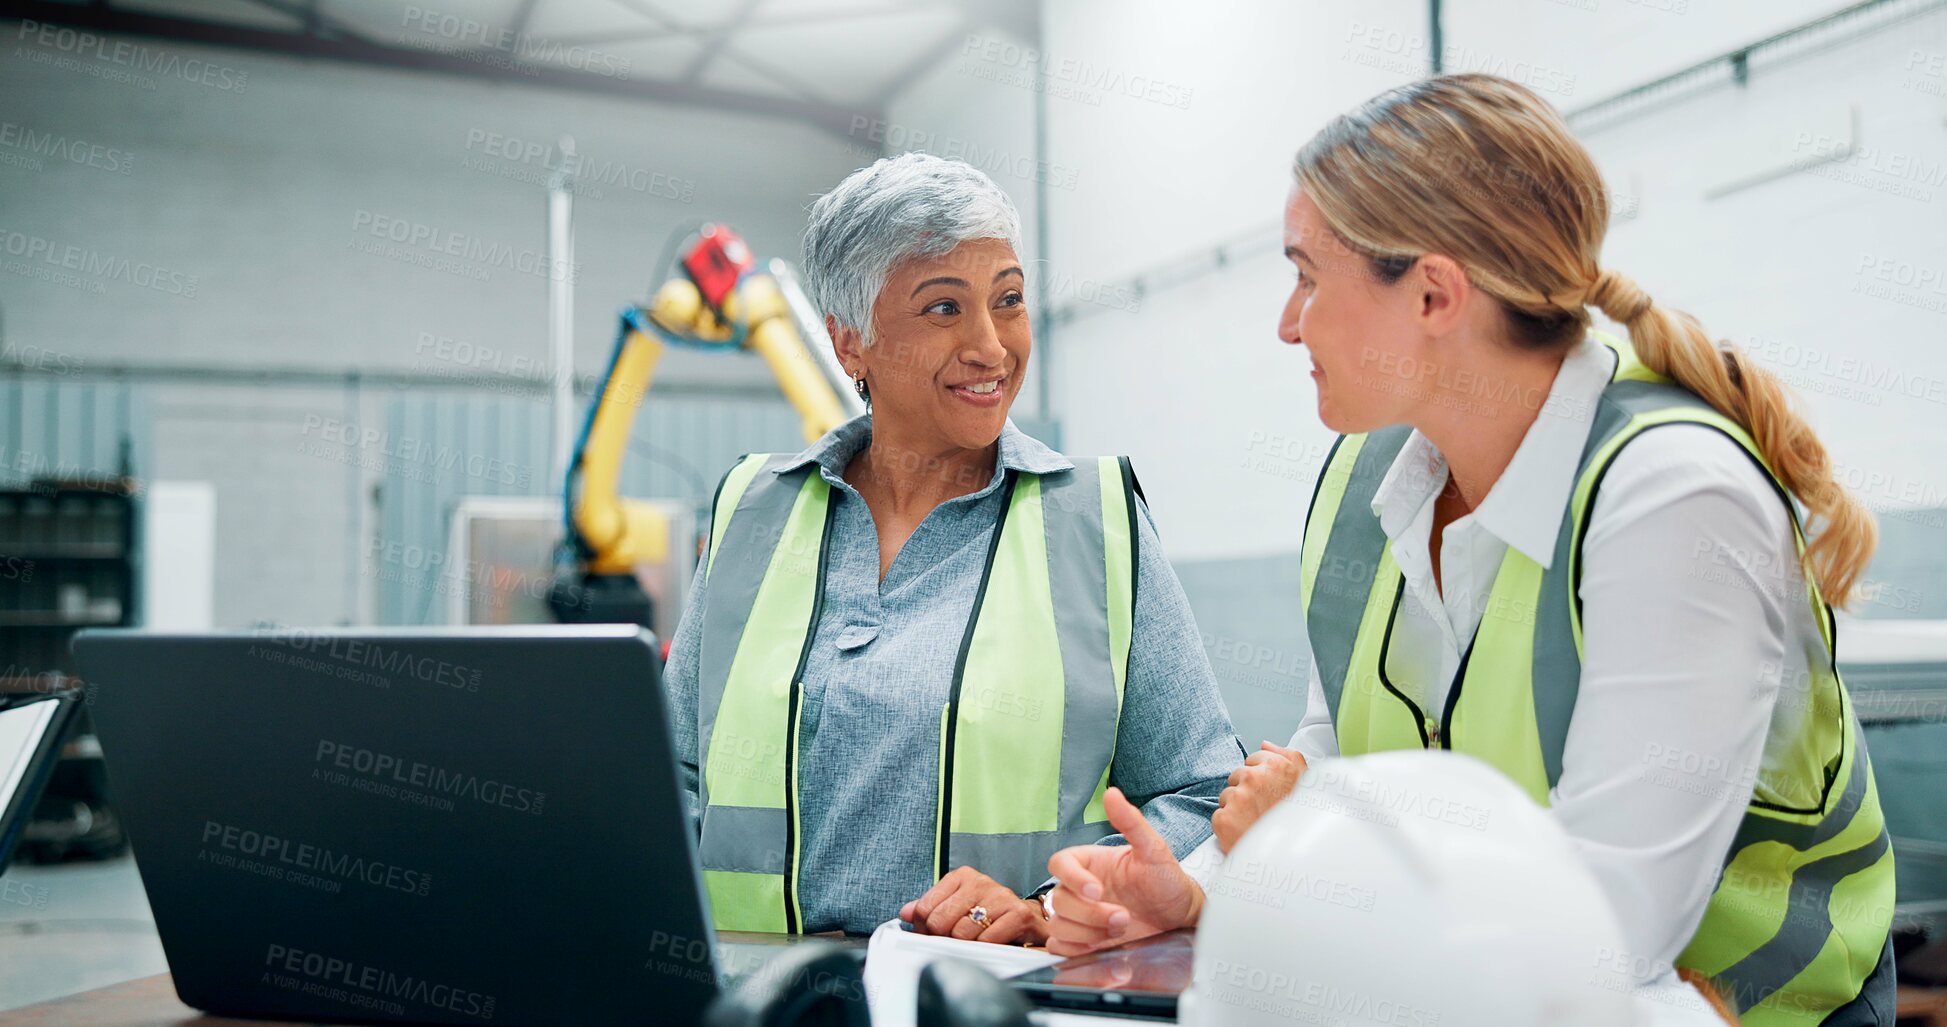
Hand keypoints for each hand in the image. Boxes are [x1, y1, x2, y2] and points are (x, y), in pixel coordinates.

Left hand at [900, 866, 1046, 944]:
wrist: (1027, 918)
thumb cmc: (989, 913)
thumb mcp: (957, 906)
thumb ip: (930, 908)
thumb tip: (906, 913)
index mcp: (962, 877)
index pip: (926, 907)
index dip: (924, 928)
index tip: (931, 935)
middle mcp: (981, 882)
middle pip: (941, 921)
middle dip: (943, 938)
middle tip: (951, 942)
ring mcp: (1000, 896)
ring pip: (962, 933)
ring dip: (965, 945)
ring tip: (974, 941)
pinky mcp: (1018, 914)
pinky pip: (986, 941)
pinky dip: (984, 948)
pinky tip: (989, 943)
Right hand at [1044, 787, 1202, 957]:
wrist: (1179, 917)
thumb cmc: (1166, 879)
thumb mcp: (1153, 849)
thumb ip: (1131, 822)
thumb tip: (1111, 794)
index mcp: (1088, 863)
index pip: (1059, 864)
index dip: (1072, 878)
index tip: (1098, 891)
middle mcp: (1079, 889)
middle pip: (1058, 899)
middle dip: (1090, 914)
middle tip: (1123, 917)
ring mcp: (1079, 917)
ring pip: (1058, 925)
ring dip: (1087, 934)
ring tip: (1120, 931)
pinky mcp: (1082, 942)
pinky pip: (1060, 947)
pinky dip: (1076, 950)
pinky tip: (1102, 947)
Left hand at [1212, 741, 1305, 853]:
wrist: (1293, 861)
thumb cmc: (1302, 823)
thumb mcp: (1307, 781)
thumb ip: (1287, 756)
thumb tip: (1265, 744)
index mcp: (1275, 766)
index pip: (1253, 760)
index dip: (1261, 778)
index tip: (1270, 794)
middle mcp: (1254, 778)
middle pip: (1237, 776)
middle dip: (1247, 791)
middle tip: (1263, 811)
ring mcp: (1237, 799)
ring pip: (1227, 796)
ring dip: (1237, 809)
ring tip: (1256, 824)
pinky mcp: (1223, 819)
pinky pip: (1219, 816)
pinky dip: (1228, 826)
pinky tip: (1246, 834)